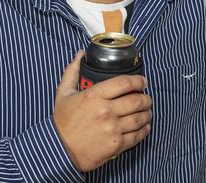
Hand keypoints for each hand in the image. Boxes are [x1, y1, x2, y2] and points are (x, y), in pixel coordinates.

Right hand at [53, 51, 151, 171]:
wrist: (58, 152)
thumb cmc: (61, 122)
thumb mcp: (63, 94)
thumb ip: (72, 72)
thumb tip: (80, 54)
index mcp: (95, 96)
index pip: (125, 83)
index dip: (138, 81)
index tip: (143, 82)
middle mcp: (106, 111)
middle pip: (137, 100)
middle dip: (146, 98)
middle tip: (147, 98)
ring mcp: (112, 128)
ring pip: (140, 118)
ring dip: (147, 114)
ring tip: (147, 112)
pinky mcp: (116, 145)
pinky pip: (137, 136)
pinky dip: (144, 131)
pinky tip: (145, 127)